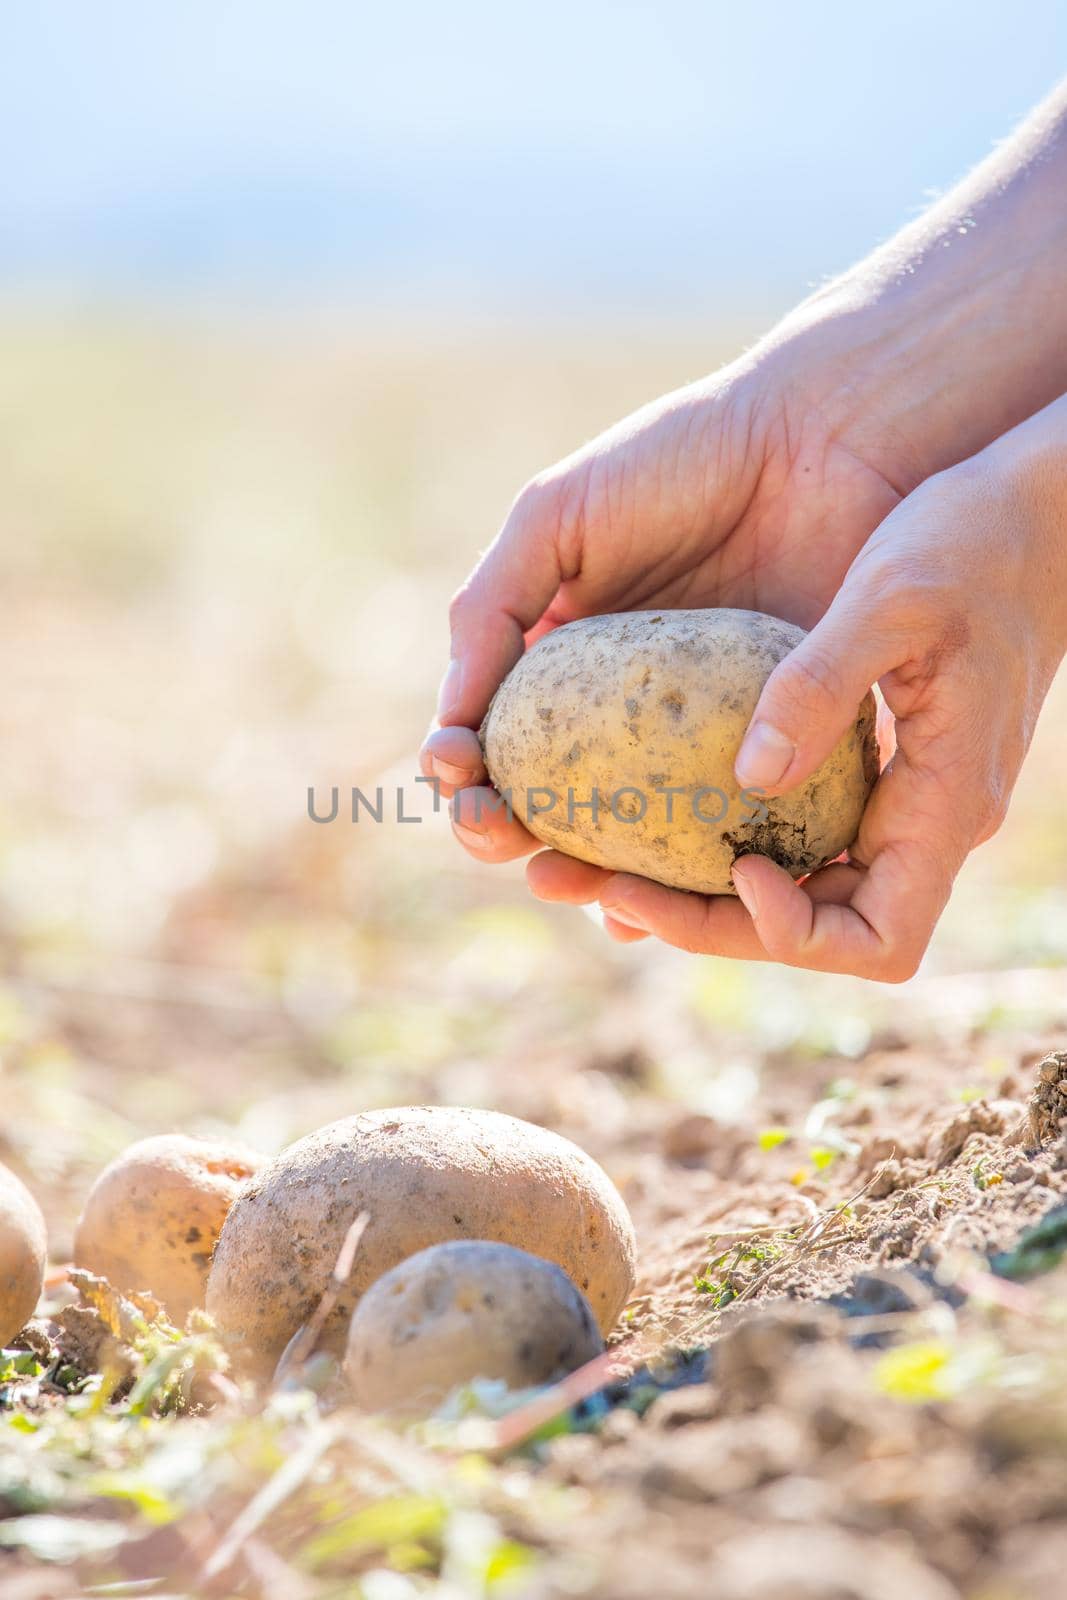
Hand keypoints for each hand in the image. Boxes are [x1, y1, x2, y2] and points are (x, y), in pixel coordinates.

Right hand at [421, 340, 906, 865]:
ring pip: (626, 837)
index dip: (464, 774)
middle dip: (508, 835)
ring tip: (574, 885)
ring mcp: (693, 742)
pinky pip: (720, 837)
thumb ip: (491, 609)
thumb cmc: (679, 464)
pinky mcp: (773, 754)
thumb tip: (447, 731)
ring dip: (585, 877)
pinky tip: (659, 900)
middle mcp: (618, 711)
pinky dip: (683, 880)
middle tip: (505, 839)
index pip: (492, 740)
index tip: (460, 780)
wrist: (823, 442)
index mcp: (558, 659)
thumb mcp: (557, 518)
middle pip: (547, 801)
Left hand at [587, 411, 1066, 978]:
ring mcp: (901, 801)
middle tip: (597, 885)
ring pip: (799, 886)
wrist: (1038, 509)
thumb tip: (748, 778)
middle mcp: (924, 824)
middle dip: (706, 923)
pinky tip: (648, 800)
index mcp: (948, 803)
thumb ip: (824, 685)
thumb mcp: (895, 595)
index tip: (732, 866)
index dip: (794, 933)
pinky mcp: (875, 768)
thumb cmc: (978, 539)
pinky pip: (795, 828)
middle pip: (816, 928)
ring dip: (699, 888)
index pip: (877, 940)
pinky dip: (723, 831)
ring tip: (594, 862)